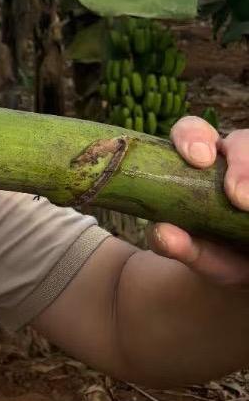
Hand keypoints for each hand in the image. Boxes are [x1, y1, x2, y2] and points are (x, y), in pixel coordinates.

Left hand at [147, 118, 248, 286]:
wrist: (247, 268)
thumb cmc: (215, 251)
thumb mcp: (195, 251)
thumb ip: (174, 244)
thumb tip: (161, 232)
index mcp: (198, 163)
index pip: (191, 132)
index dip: (193, 136)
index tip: (198, 159)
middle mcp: (233, 160)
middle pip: (242, 141)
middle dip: (242, 162)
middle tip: (239, 197)